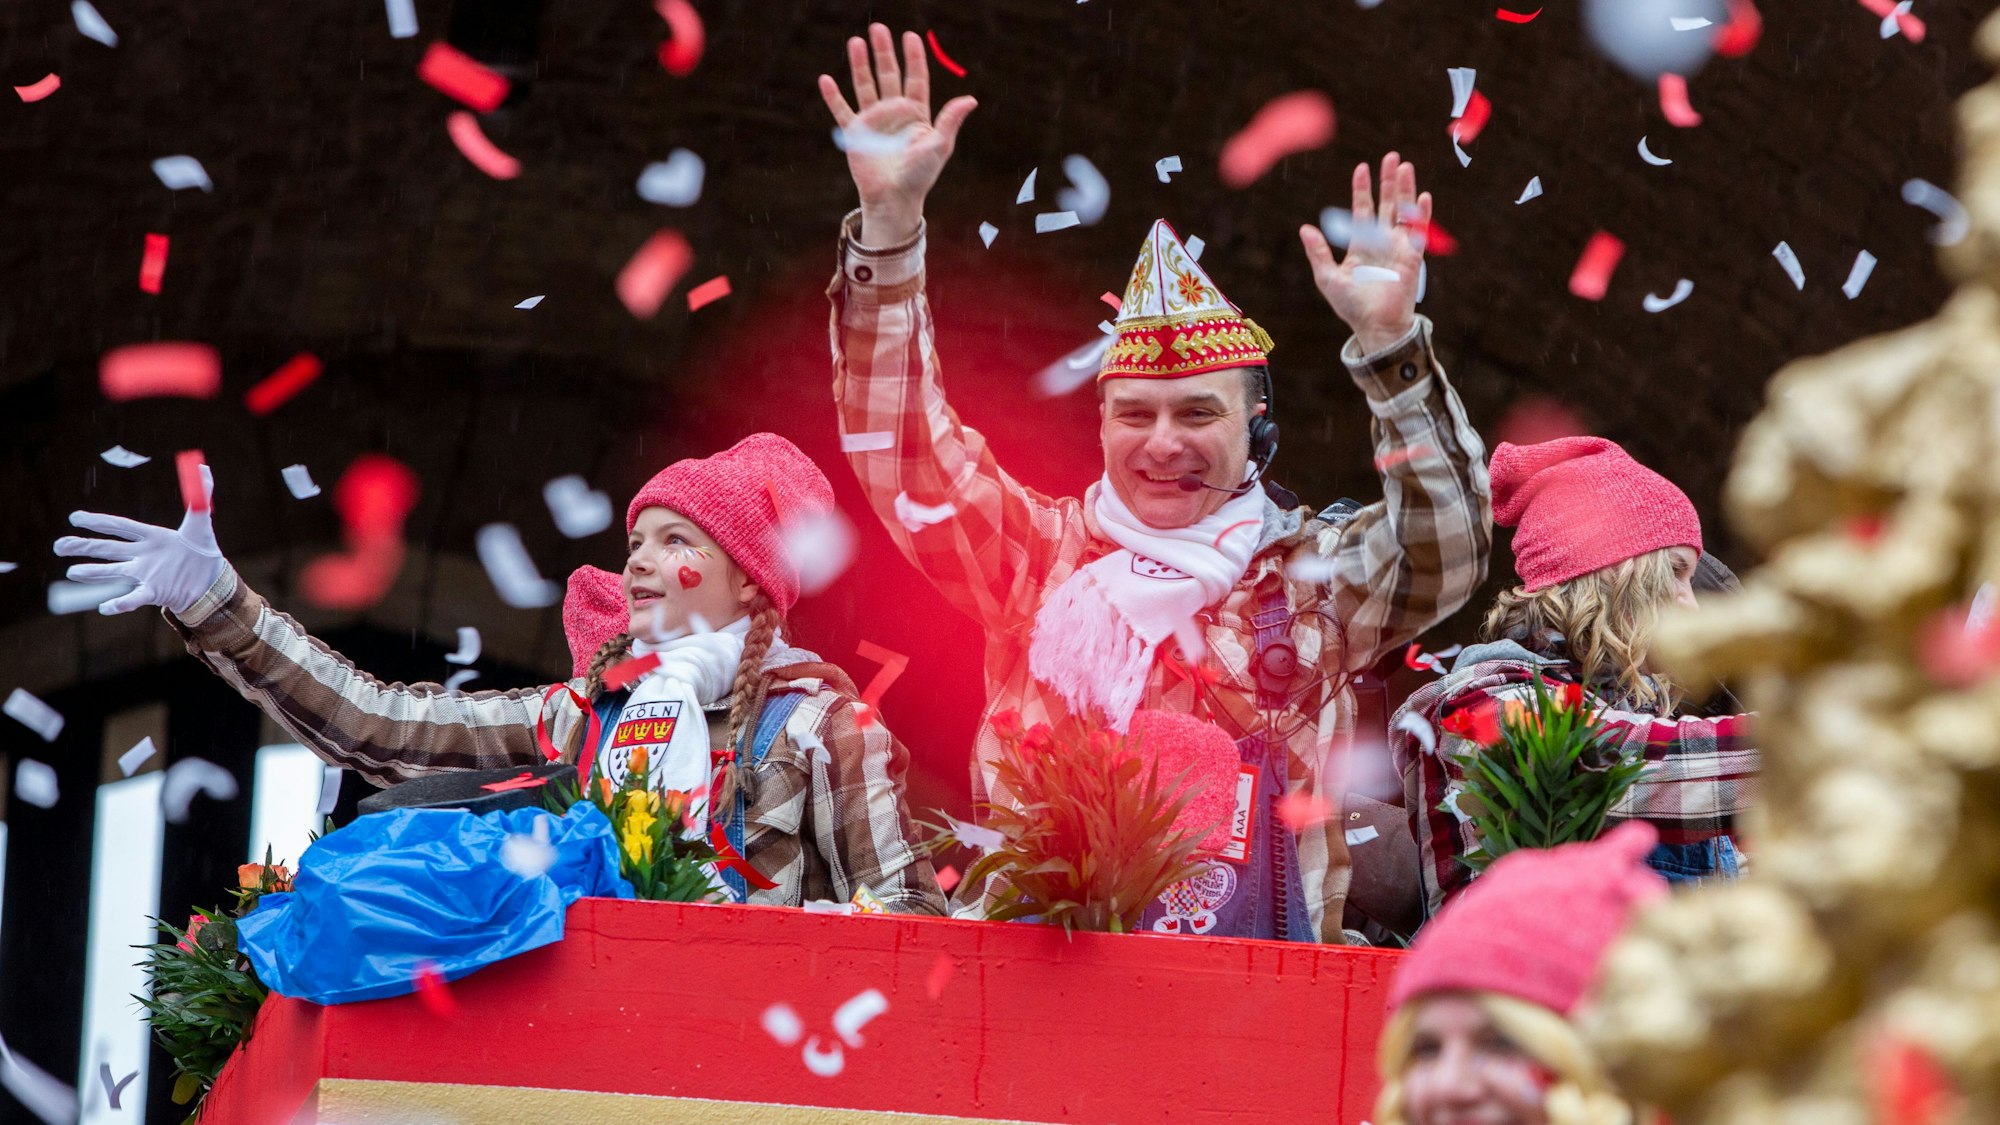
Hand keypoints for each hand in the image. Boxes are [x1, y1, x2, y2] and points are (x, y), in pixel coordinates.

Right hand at [53, 465, 223, 614]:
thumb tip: (202, 467)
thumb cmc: (201, 551)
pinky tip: (105, 608)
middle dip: (83, 546)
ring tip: (73, 572)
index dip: (98, 522)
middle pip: (108, 549)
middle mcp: (142, 556)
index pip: (120, 527)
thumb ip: (201, 496)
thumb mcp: (201, 523)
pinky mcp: (155, 592)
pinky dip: (120, 604)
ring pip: (114, 572)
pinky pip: (134, 598)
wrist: (211, 581)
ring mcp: (146, 575)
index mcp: (150, 537)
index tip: (74, 518)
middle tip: (59, 545)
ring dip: (93, 573)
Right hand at [817, 23, 977, 246]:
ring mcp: (874, 122)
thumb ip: (950, 121)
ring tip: (855, 41)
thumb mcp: (939, 146)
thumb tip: (970, 99)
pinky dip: (834, 97)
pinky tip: (826, 79)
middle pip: (888, 76)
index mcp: (916, 115)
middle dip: (884, 52)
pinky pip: (843, 112)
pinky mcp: (856, 135)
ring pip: (865, 86)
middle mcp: (894, 114)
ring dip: (860, 65)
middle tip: (878, 28)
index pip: (915, 79)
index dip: (914, 58)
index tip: (910, 36)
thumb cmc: (920, 176)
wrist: (894, 199)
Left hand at [1298, 152, 1428, 354]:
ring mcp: (1398, 247)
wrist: (1374, 325)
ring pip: (1403, 211)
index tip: (1361, 167)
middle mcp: (1381, 242)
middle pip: (1386, 204)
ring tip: (1405, 166)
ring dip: (1405, 190)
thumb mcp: (1327, 277)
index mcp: (1361, 244)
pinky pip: (1419, 231)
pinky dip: (1420, 214)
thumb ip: (1318, 252)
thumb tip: (1304, 228)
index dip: (1362, 189)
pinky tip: (1423, 197)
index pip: (1362, 210)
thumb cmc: (1351, 305)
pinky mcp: (1412, 257)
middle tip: (1390, 157)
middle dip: (1388, 181)